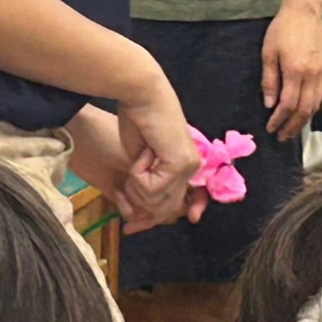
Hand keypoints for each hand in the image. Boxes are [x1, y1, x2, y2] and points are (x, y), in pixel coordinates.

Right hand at [114, 79, 205, 232]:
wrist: (140, 93)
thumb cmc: (136, 118)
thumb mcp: (140, 160)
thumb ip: (145, 185)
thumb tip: (138, 217)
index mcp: (185, 166)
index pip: (178, 205)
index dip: (156, 218)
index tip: (132, 228)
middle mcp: (192, 168)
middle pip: (164, 210)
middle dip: (140, 203)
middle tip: (129, 180)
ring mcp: (189, 166)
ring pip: (157, 202)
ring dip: (138, 185)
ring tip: (139, 158)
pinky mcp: (181, 164)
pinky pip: (153, 189)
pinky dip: (139, 175)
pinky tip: (144, 153)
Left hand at [261, 2, 321, 139]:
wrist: (304, 12)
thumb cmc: (282, 29)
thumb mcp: (268, 53)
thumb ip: (269, 80)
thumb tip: (269, 104)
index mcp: (295, 71)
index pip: (288, 104)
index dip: (279, 119)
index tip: (270, 127)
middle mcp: (311, 76)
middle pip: (303, 110)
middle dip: (292, 127)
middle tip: (281, 137)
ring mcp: (320, 74)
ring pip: (314, 106)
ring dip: (303, 122)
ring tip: (291, 130)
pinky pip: (319, 97)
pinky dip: (311, 110)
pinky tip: (303, 115)